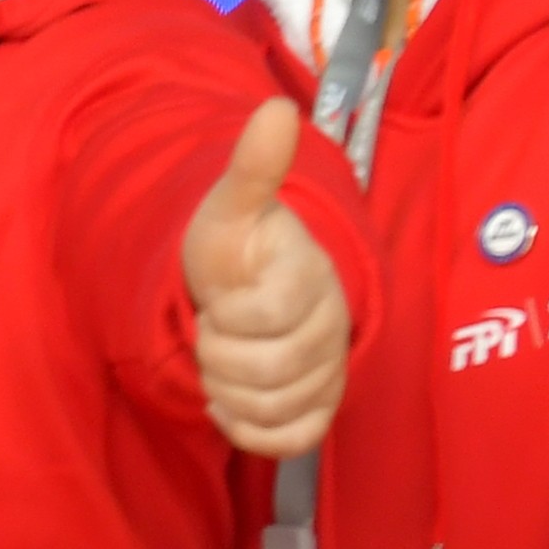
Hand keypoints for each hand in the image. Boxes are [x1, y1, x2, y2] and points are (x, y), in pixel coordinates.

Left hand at [183, 96, 349, 462]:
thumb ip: (254, 167)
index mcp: (314, 278)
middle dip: (218, 354)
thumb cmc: (239, 249)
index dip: (226, 315)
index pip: (265, 317)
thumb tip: (276, 108)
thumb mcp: (232, 207)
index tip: (220, 299)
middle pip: (263, 370)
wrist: (249, 290)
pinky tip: (230, 398)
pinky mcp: (319, 411)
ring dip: (225, 389)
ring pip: (269, 407)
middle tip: (216, 330)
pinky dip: (247, 427)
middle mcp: (332, 329)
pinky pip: (288, 441)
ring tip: (224, 357)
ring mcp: (329, 374)